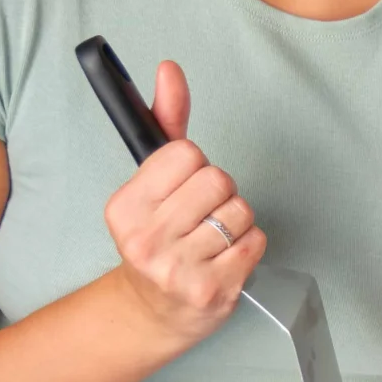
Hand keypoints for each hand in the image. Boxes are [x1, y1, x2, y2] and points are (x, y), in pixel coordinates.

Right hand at [101, 60, 265, 345]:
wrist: (153, 311)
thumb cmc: (159, 238)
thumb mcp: (152, 183)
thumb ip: (165, 123)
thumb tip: (170, 70)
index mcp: (125, 207)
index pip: (187, 154)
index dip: (194, 167)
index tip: (182, 188)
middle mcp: (146, 239)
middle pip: (219, 180)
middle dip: (220, 194)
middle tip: (201, 216)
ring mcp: (178, 268)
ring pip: (241, 211)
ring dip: (236, 222)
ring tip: (211, 240)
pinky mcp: (211, 290)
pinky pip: (255, 241)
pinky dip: (248, 246)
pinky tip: (224, 258)